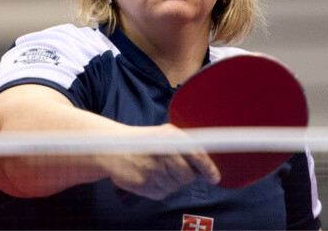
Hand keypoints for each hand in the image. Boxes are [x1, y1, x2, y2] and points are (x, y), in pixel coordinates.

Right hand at [105, 124, 219, 199]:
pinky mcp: (145, 186)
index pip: (198, 156)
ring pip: (176, 186)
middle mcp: (164, 154)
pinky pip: (163, 194)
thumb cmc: (143, 142)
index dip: (209, 169)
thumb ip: (185, 145)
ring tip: (155, 169)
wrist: (112, 150)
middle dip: (183, 175)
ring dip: (170, 181)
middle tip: (172, 168)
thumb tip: (204, 165)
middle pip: (188, 176)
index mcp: (171, 138)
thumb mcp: (163, 134)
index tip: (215, 178)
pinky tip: (149, 177)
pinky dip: (159, 188)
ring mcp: (154, 171)